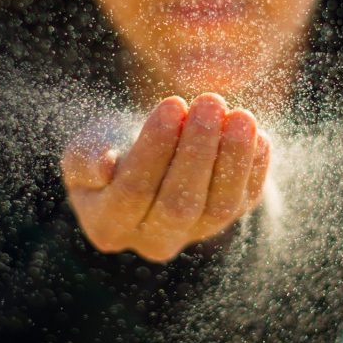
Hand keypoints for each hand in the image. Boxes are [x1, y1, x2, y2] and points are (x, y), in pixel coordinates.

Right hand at [61, 93, 269, 262]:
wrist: (146, 151)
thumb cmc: (109, 146)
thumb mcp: (85, 147)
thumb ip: (85, 157)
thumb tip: (105, 166)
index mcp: (108, 226)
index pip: (134, 190)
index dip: (154, 148)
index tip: (171, 103)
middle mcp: (153, 241)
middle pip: (179, 203)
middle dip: (197, 150)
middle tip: (209, 102)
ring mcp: (194, 234)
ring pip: (219, 205)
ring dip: (233, 158)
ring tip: (239, 115)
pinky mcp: (227, 219)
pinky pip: (245, 198)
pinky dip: (254, 167)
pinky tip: (256, 133)